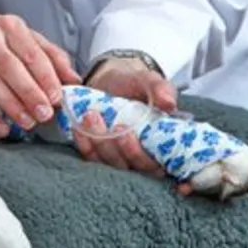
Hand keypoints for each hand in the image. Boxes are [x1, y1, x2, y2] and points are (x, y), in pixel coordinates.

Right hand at [0, 0, 80, 137]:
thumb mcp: (19, 35)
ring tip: (27, 123)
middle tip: (45, 114)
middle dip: (31, 94)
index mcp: (9, 26)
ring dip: (12, 107)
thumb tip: (75, 80)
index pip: (32, 53)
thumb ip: (48, 54)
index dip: (46, 77)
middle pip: (12, 69)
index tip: (57, 97)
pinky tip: (1, 129)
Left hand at [74, 57, 180, 183]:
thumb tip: (169, 103)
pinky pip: (92, 157)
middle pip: (130, 166)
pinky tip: (78, 127)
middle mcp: (141, 157)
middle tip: (110, 123)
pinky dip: (84, 144)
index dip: (140, 155)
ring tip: (90, 116)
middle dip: (118, 148)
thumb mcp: (150, 82)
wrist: (113, 81)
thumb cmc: (137, 85)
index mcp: (161, 145)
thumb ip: (161, 89)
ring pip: (109, 164)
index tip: (127, 133)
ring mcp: (120, 158)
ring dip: (99, 144)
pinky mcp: (101, 155)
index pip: (155, 165)